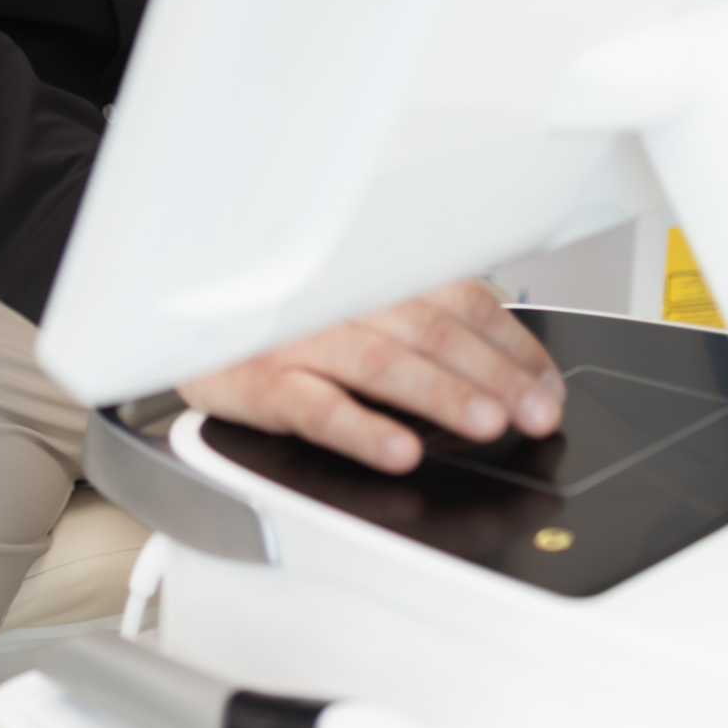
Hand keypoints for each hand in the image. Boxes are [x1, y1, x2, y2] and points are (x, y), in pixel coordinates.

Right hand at [177, 279, 565, 473]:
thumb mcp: (355, 307)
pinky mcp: (261, 383)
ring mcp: (300, 338)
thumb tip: (508, 369)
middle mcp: (342, 298)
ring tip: (484, 423)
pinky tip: (397, 450)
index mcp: (375, 276)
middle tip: (533, 413)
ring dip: (439, 393)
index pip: (460, 301)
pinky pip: (315, 406)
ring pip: (380, 362)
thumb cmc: (281, 320)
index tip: (547, 390)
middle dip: (490, 373)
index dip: (511, 346)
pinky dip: (360, 428)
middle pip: (429, 329)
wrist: (181, 319)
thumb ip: (420, 326)